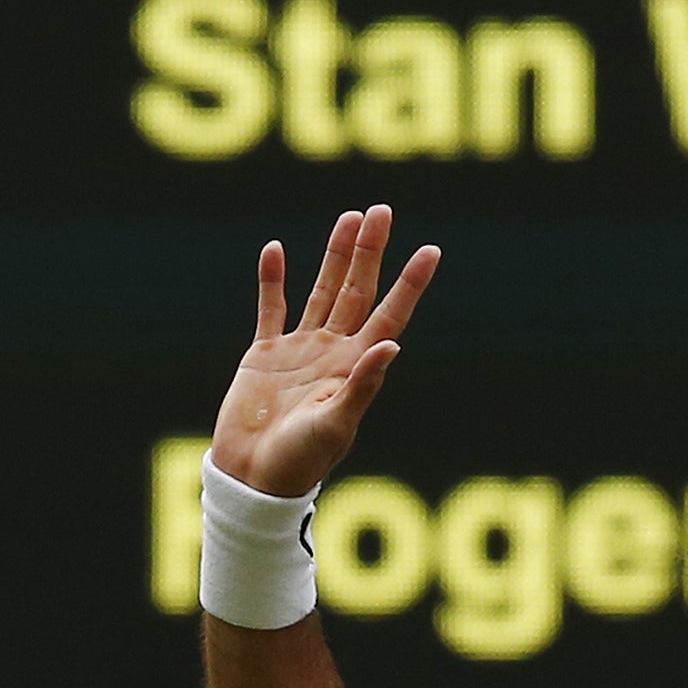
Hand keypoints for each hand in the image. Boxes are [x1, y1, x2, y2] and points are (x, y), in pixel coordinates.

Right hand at [211, 206, 439, 496]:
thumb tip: (392, 345)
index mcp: (358, 366)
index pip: (391, 314)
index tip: (431, 250)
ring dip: (335, 256)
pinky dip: (272, 280)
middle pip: (358, 290)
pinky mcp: (265, 354)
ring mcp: (301, 349)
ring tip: (350, 217)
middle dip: (370, 251)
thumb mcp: (337, 423)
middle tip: (382, 210)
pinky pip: (271, 308)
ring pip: (322, 290)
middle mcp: (335, 351)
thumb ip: (363, 384)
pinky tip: (277, 250)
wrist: (255, 477)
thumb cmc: (302, 460)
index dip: (410, 283)